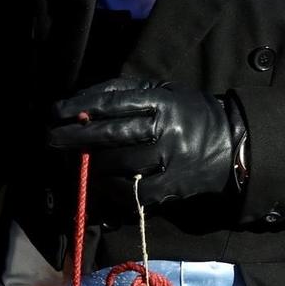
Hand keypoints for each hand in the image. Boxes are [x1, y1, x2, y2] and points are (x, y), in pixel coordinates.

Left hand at [46, 77, 246, 205]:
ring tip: (74, 163)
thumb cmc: (188, 114)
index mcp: (163, 101)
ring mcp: (170, 160)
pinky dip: (111, 190)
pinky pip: (133, 193)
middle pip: (112, 134)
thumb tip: (81, 102)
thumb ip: (125, 93)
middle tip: (51, 138)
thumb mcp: (163, 92)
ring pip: (119, 165)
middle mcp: (167, 129)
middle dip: (75, 137)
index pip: (114, 102)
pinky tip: (99, 185)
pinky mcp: (173, 188)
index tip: (55, 111)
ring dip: (90, 166)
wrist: (233, 144)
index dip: (81, 107)